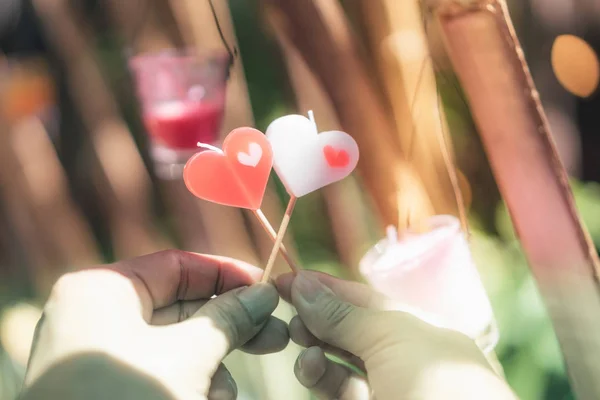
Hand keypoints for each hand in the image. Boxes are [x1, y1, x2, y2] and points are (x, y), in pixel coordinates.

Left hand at [23, 250, 287, 399]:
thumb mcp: (188, 357)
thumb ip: (227, 319)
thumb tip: (264, 294)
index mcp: (102, 292)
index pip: (176, 265)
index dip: (226, 275)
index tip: (267, 288)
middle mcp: (97, 318)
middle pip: (181, 308)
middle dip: (229, 327)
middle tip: (275, 336)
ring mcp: (102, 357)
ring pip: (176, 346)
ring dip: (212, 367)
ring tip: (225, 394)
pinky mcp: (110, 390)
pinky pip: (162, 373)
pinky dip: (191, 386)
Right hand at [277, 271, 516, 399]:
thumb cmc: (437, 384)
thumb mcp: (393, 337)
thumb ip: (344, 314)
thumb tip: (302, 284)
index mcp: (422, 330)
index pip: (367, 300)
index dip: (328, 286)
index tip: (288, 278)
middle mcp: (403, 358)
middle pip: (349, 329)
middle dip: (317, 316)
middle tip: (288, 309)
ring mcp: (385, 389)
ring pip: (338, 362)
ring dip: (314, 346)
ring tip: (298, 336)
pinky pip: (336, 389)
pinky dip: (318, 376)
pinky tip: (311, 365)